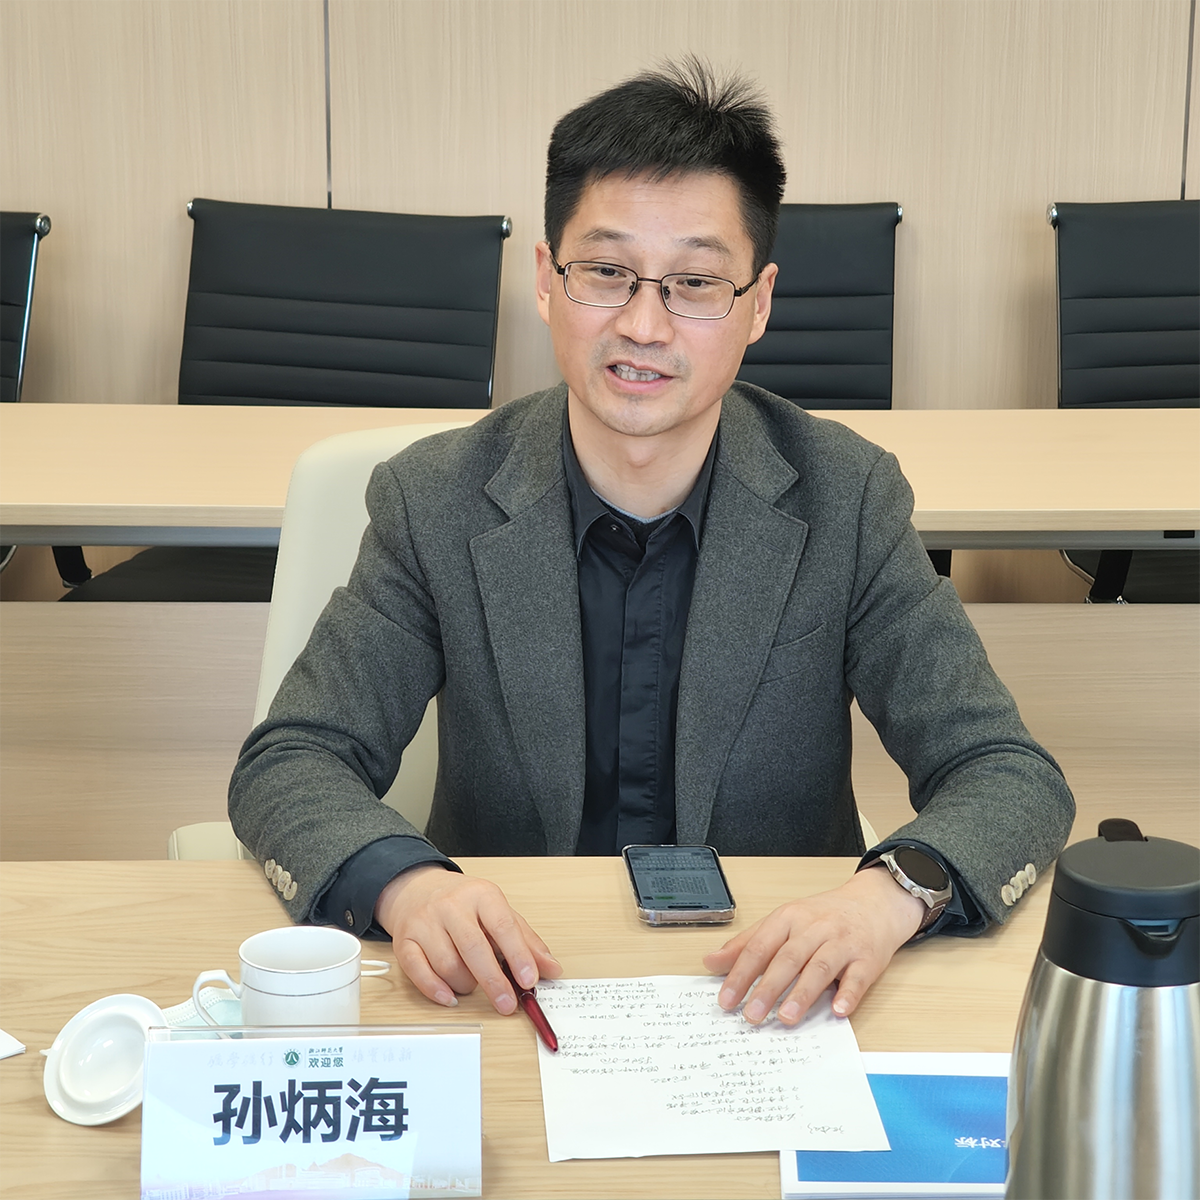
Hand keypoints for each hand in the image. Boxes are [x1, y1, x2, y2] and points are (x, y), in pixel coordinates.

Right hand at [374, 864, 561, 1013]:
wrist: (417, 888)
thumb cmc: (464, 904)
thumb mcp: (499, 912)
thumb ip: (526, 941)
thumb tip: (552, 969)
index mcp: (481, 895)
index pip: (502, 926)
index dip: (518, 955)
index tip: (529, 980)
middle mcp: (451, 906)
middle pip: (473, 948)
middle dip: (493, 981)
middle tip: (507, 1004)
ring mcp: (425, 923)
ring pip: (447, 964)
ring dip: (465, 985)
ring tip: (473, 986)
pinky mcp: (405, 940)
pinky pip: (417, 971)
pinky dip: (435, 990)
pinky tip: (450, 998)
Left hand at [702, 864, 923, 1025]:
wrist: (874, 903)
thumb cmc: (823, 916)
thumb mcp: (783, 922)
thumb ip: (748, 943)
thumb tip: (711, 962)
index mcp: (789, 918)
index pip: (760, 947)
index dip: (740, 974)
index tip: (726, 1000)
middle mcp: (814, 928)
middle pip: (787, 958)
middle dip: (767, 988)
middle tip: (751, 1016)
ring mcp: (842, 943)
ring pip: (819, 967)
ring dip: (802, 994)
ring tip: (786, 1018)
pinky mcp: (867, 958)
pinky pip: (858, 977)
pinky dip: (848, 994)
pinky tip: (837, 1010)